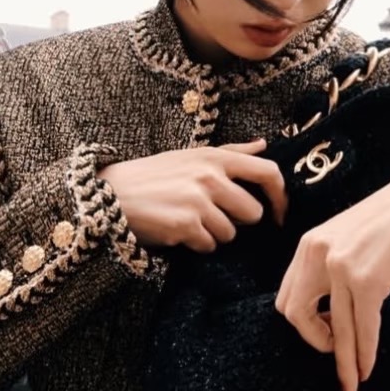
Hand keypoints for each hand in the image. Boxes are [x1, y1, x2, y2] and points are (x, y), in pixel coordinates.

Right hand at [99, 140, 286, 252]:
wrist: (108, 193)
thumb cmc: (153, 175)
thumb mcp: (190, 155)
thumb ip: (231, 152)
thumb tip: (264, 144)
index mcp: (216, 157)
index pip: (269, 172)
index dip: (281, 196)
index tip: (280, 213)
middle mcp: (211, 176)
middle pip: (253, 213)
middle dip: (237, 221)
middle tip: (212, 216)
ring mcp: (198, 201)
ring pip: (231, 233)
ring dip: (214, 234)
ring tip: (188, 221)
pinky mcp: (185, 225)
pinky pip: (209, 246)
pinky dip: (196, 244)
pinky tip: (177, 232)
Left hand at [274, 164, 389, 390]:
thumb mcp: (351, 236)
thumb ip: (335, 263)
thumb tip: (334, 303)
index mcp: (309, 243)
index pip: (288, 294)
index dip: (303, 322)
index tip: (326, 332)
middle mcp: (316, 254)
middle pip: (296, 315)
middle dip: (313, 342)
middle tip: (335, 354)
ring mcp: (340, 268)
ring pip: (333, 330)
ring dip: (342, 363)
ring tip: (350, 386)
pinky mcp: (368, 280)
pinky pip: (362, 328)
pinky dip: (364, 354)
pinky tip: (367, 370)